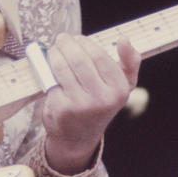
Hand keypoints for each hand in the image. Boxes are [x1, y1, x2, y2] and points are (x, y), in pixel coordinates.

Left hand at [41, 34, 140, 174]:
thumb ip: (129, 61)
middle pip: (78, 59)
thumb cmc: (100, 103)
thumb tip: (124, 39)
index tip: (77, 39)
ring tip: (54, 50)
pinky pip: (51, 81)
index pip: (98, 55)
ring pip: (62, 67)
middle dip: (66, 43)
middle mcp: (102, 99)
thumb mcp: (122, 85)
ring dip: (54, 53)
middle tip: (61, 39)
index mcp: (120, 89)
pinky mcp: (62, 109)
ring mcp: (81, 105)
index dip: (84, 42)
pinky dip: (48, 72)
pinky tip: (49, 71)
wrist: (78, 137)